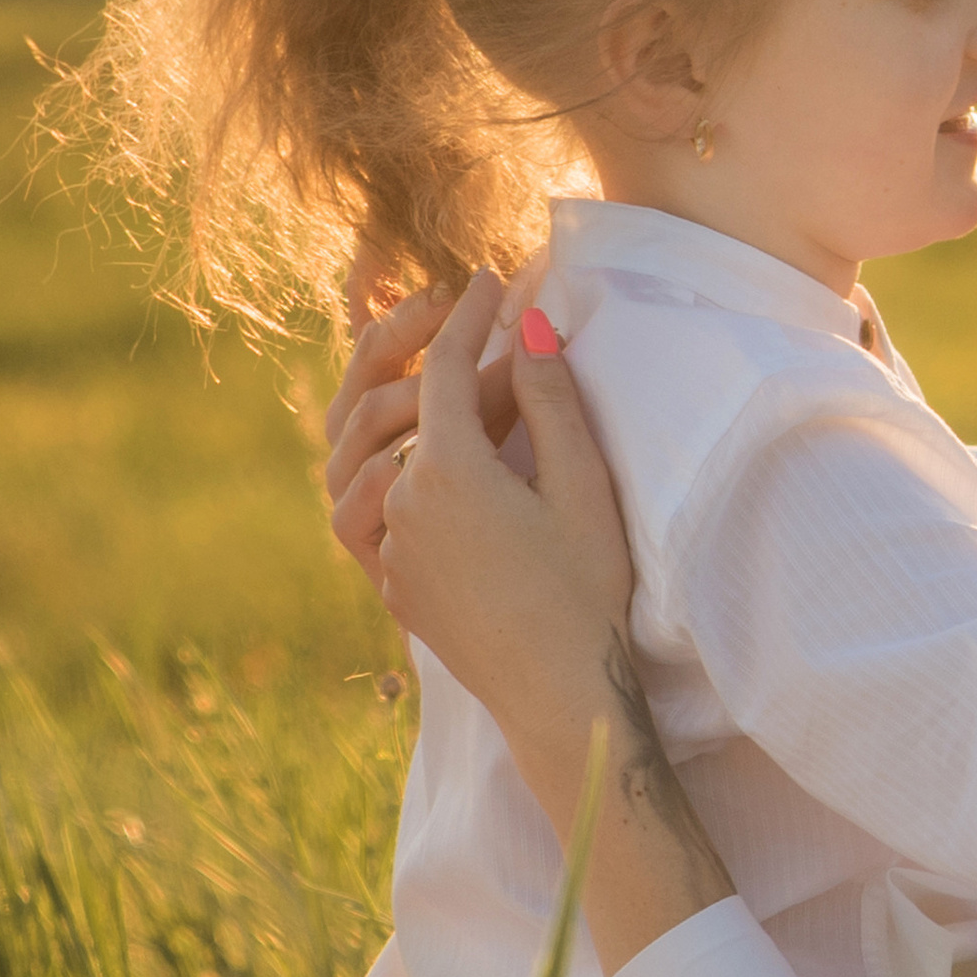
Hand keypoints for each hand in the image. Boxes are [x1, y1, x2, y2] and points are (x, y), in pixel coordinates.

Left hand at [371, 281, 638, 758]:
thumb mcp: (582, 485)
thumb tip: (527, 325)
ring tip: (486, 422)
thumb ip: (550, 398)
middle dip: (456, 373)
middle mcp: (400, 502)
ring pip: (399, 461)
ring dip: (435, 430)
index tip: (491, 280)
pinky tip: (473, 490)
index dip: (471, 316)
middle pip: (418, 411)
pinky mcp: (394, 584)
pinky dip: (428, 486)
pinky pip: (396, 512)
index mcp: (446, 469)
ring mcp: (390, 547)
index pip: (445, 365)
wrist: (559, 696)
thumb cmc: (585, 591)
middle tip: (509, 355)